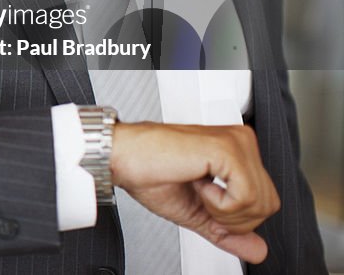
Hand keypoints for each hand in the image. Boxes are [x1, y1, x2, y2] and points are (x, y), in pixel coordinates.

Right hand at [110, 122, 279, 263]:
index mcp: (236, 152)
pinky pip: (246, 198)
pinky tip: (198, 184)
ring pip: (261, 203)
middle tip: (200, 198)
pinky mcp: (228, 149)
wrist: (122, 158)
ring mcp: (237, 142)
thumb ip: (229, 231)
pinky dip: (219, 204)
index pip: (266, 201)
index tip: (204, 202)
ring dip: (223, 211)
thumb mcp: (196, 212)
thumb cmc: (149, 173)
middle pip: (269, 205)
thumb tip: (259, 251)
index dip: (234, 218)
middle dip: (232, 218)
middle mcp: (241, 142)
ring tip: (197, 189)